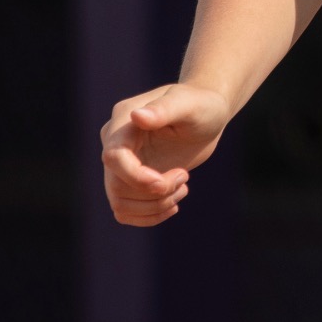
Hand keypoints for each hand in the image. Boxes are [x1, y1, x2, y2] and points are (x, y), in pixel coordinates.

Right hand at [99, 83, 230, 226]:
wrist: (207, 115)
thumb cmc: (201, 105)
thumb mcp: (189, 104)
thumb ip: (164, 109)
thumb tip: (136, 116)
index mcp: (123, 120)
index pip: (113, 158)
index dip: (137, 177)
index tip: (165, 181)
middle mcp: (114, 143)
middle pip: (117, 186)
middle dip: (154, 193)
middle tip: (185, 177)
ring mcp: (121, 164)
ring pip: (120, 203)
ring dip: (155, 206)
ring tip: (183, 188)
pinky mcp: (130, 181)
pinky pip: (125, 211)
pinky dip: (149, 216)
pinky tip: (173, 203)